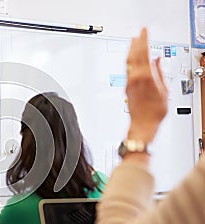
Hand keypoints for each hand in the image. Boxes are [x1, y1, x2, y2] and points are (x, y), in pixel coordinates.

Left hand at [126, 28, 167, 142]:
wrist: (142, 124)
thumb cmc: (154, 112)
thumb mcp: (164, 90)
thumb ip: (160, 72)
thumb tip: (158, 60)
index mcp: (145, 76)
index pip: (143, 52)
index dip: (143, 40)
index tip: (144, 31)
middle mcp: (135, 78)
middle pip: (133, 55)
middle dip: (136, 42)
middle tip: (139, 33)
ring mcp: (129, 82)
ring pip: (128, 62)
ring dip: (131, 50)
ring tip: (134, 42)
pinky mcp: (126, 87)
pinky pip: (127, 69)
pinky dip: (130, 60)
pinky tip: (132, 58)